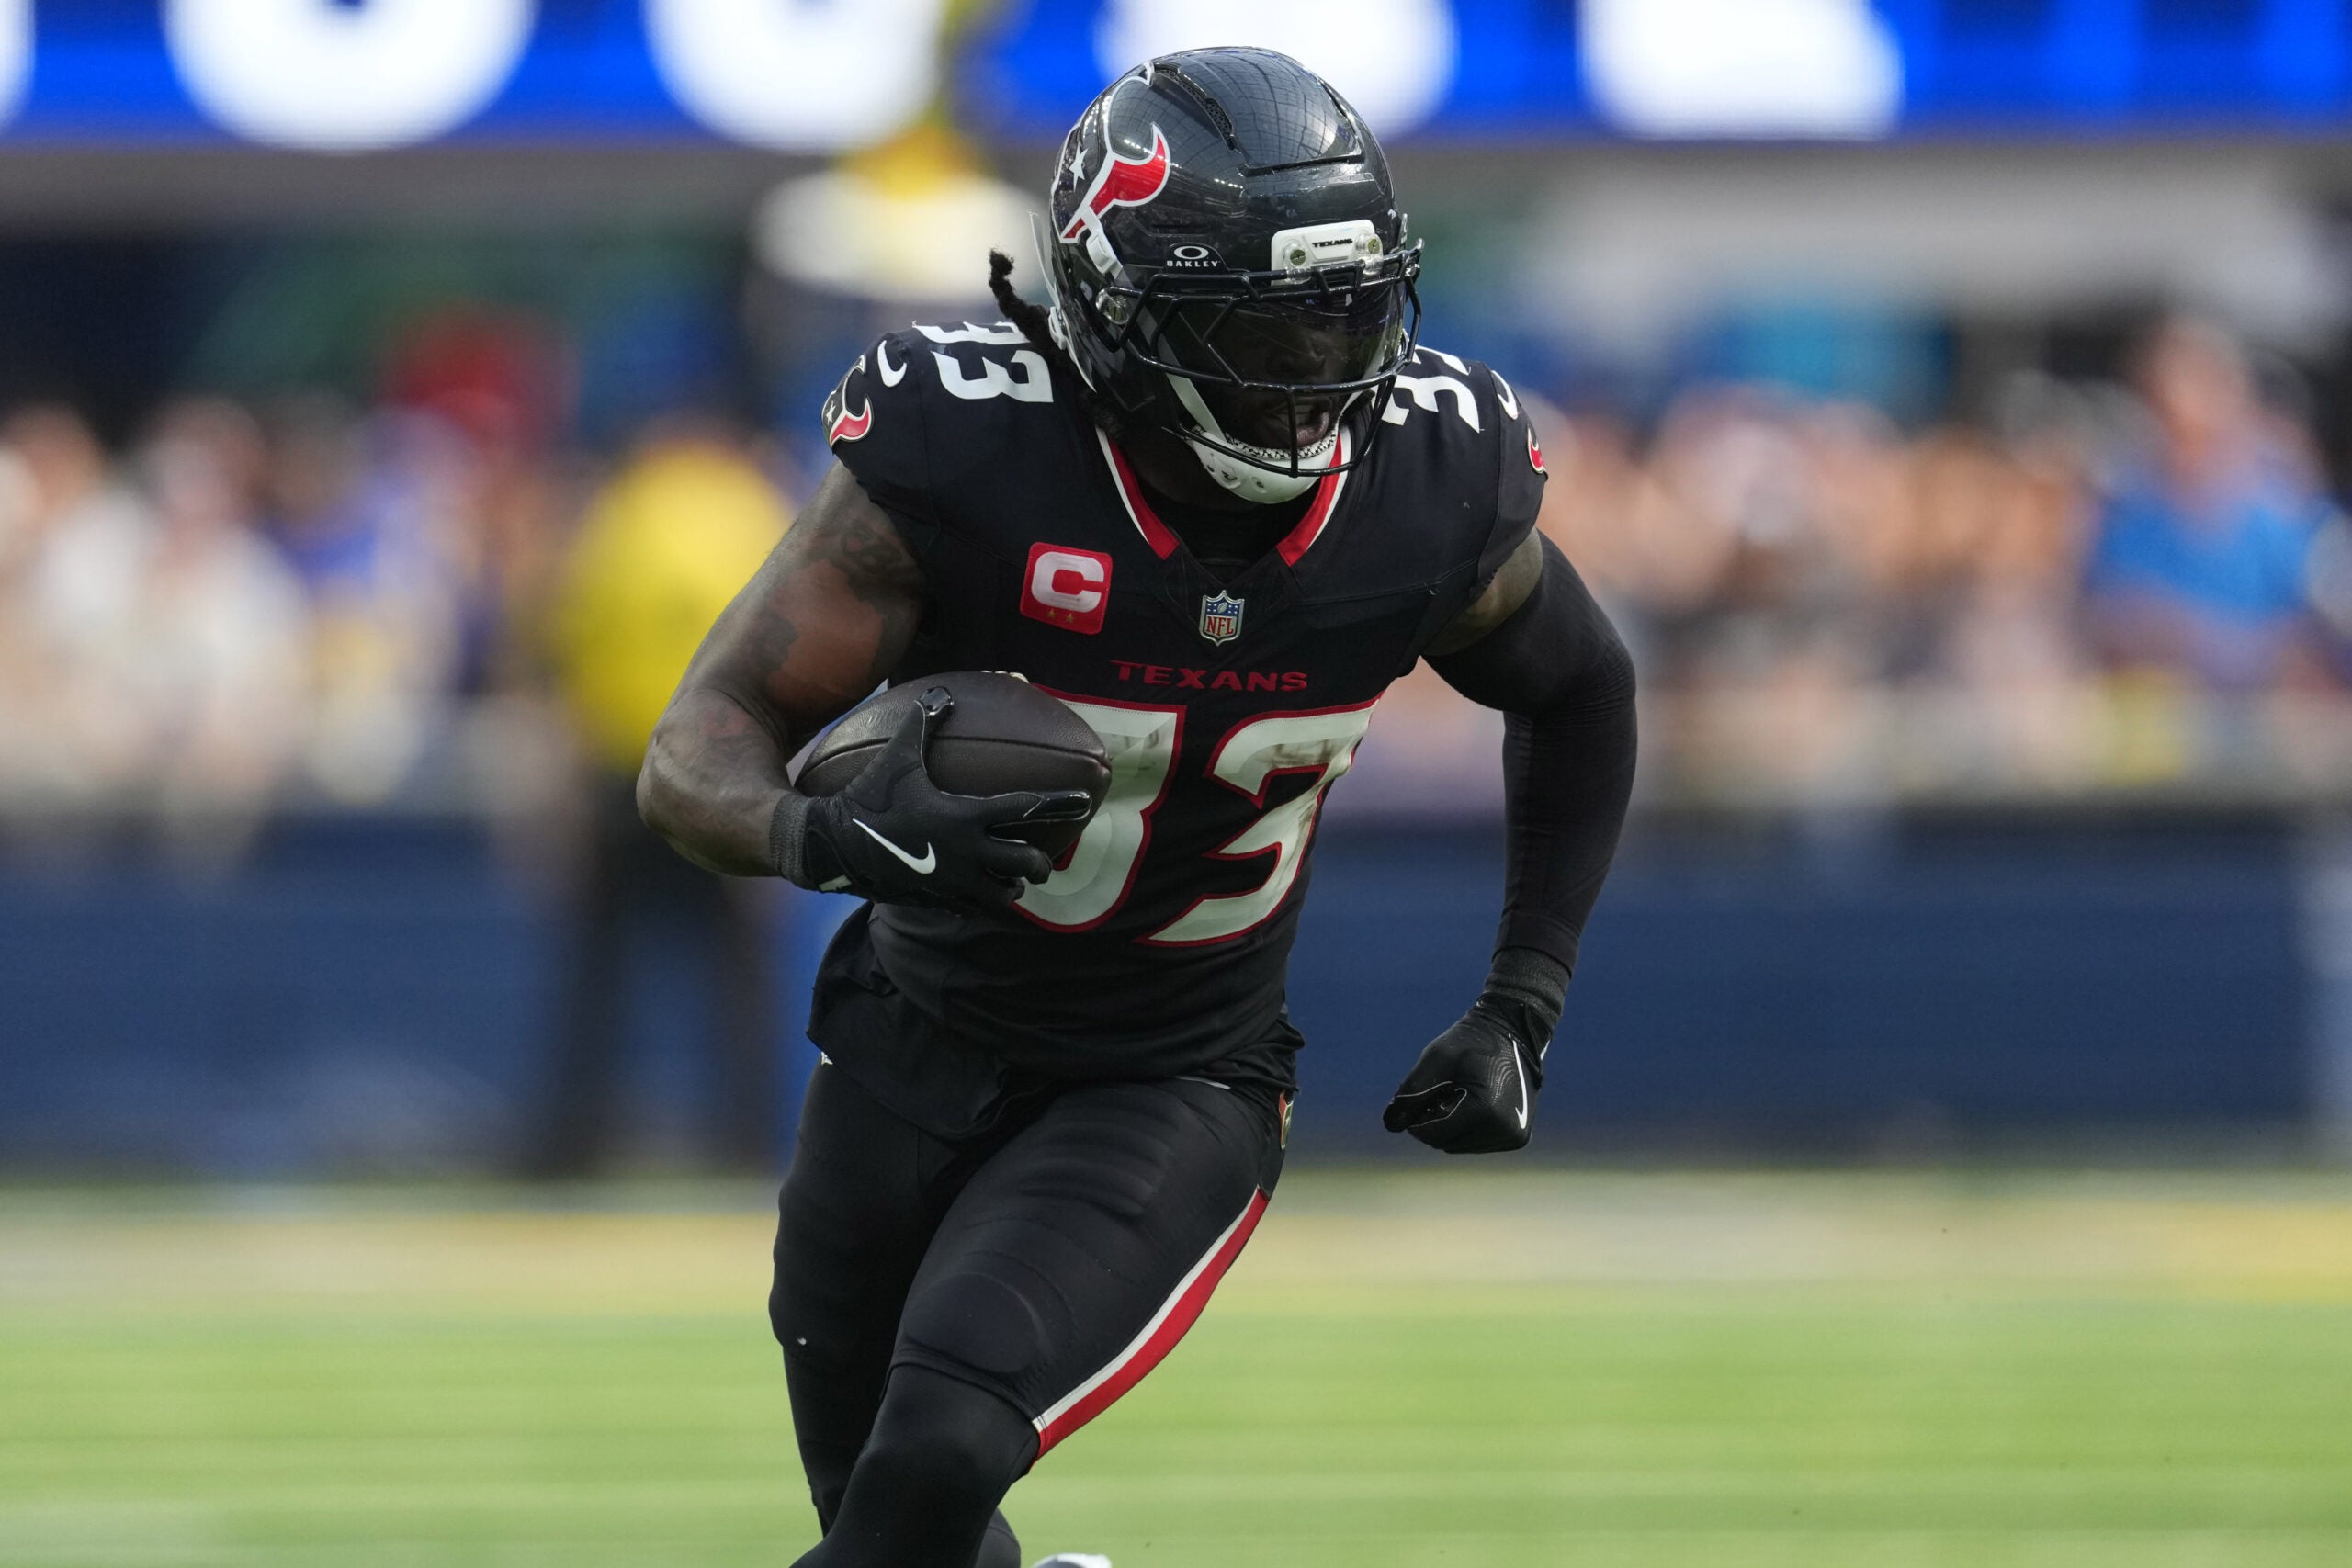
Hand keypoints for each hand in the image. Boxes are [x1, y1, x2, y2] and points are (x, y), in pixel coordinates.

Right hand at [794, 687, 1092, 912]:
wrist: (834, 844)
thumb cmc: (869, 795)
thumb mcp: (897, 756)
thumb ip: (923, 724)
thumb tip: (942, 693)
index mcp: (964, 815)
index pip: (1025, 808)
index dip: (1059, 803)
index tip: (1083, 801)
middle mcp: (966, 852)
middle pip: (1025, 862)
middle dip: (1039, 863)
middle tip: (1042, 859)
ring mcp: (953, 881)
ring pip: (1004, 895)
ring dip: (1013, 887)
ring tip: (1014, 880)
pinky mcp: (936, 899)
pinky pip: (972, 908)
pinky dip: (982, 902)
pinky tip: (980, 893)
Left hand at [1382, 1003, 1541, 1153]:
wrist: (1512, 1033)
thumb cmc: (1471, 1043)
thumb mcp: (1436, 1059)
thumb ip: (1410, 1091)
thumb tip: (1390, 1124)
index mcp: (1486, 1111)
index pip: (1433, 1135)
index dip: (1416, 1119)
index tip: (1416, 1098)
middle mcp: (1503, 1130)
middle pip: (1445, 1143)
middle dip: (1434, 1121)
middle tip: (1439, 1091)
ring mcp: (1512, 1136)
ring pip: (1459, 1145)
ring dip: (1449, 1126)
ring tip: (1457, 1094)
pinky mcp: (1516, 1137)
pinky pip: (1475, 1142)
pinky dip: (1466, 1128)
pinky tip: (1472, 1103)